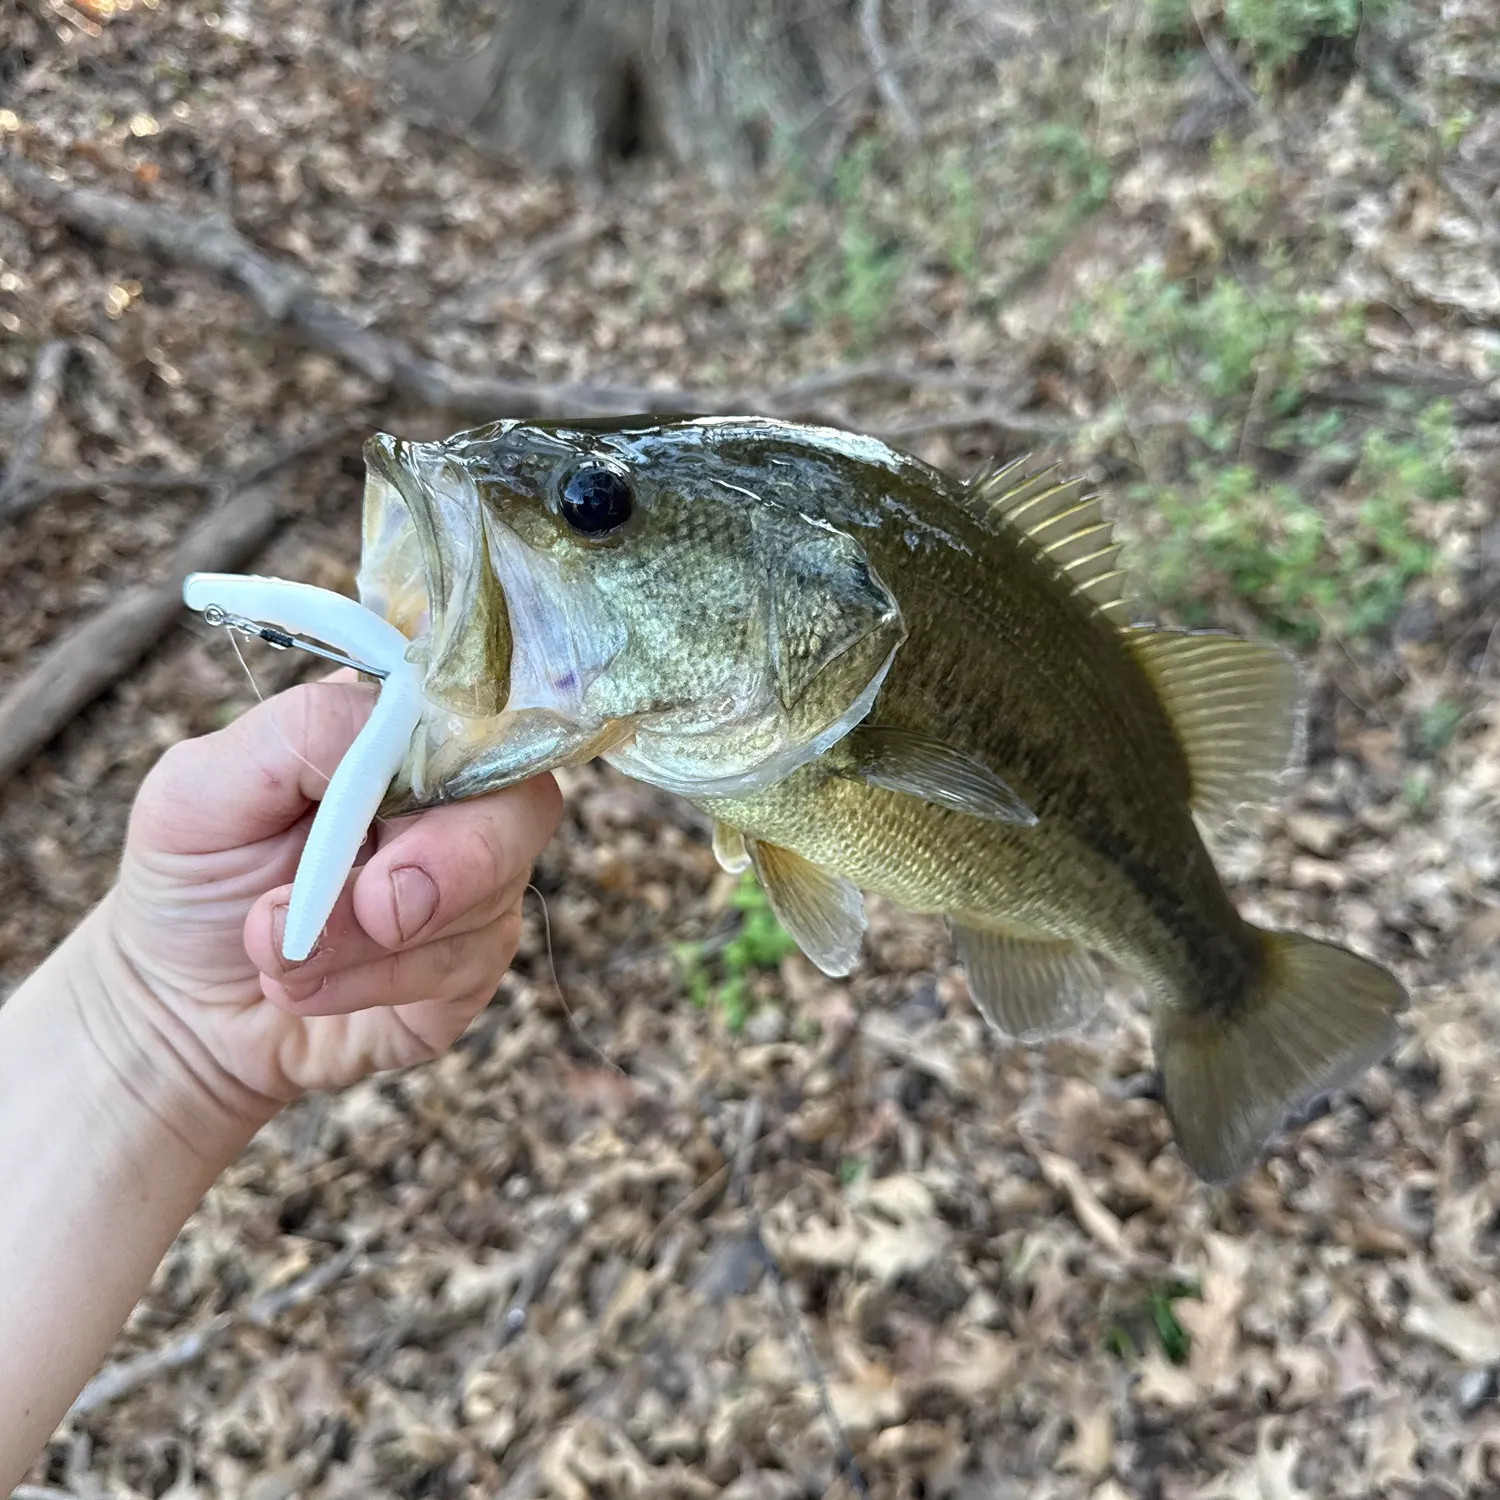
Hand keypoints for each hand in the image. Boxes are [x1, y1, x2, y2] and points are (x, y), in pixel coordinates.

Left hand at [92, 675, 560, 1133]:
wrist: (181, 1010)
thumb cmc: (194, 878)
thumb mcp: (201, 786)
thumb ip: (296, 734)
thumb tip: (389, 727)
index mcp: (397, 729)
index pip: (472, 704)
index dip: (456, 745)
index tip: (391, 797)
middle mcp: (453, 798)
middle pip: (520, 801)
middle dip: (452, 861)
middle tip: (376, 907)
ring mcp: (475, 883)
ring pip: (491, 894)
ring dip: (376, 941)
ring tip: (283, 957)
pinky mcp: (473, 964)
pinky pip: (473, 966)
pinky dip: (382, 984)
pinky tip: (316, 989)